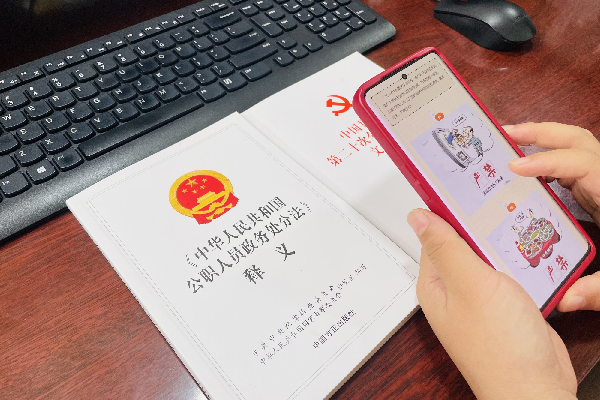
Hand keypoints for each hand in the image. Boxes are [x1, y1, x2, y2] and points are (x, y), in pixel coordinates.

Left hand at [409, 209, 576, 399]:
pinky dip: (514, 262)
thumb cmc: (500, 344)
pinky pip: (505, 275)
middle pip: (460, 245)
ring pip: (485, 259)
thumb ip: (445, 247)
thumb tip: (417, 216)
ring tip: (511, 219)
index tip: (458, 187)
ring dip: (497, 243)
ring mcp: (479, 301)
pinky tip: (525, 250)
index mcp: (435, 285)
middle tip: (491, 199)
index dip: (446, 211)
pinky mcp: (504, 308)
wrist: (535, 386)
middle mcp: (453, 292)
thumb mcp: (470, 283)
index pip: (433, 236)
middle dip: (475, 225)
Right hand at [504, 122, 599, 311]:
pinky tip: (523, 173)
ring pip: (573, 148)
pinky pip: (568, 168)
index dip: (547, 161)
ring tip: (507, 142)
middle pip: (576, 140)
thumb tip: (564, 299)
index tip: (515, 166)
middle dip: (539, 133)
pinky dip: (544, 162)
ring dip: (541, 141)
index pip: (580, 163)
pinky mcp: (596, 193)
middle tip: (504, 134)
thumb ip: (599, 289)